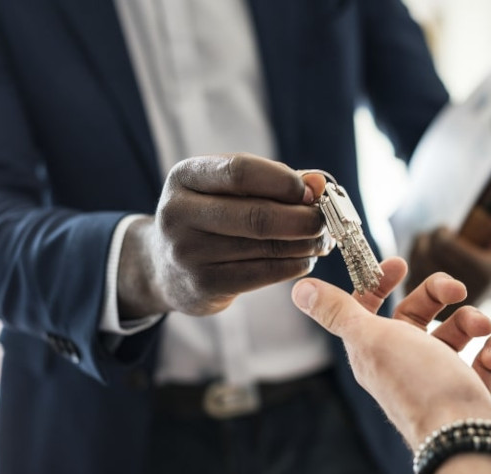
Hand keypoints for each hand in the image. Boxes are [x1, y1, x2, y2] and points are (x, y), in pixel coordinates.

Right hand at [118, 154, 331, 317]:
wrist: (164, 267)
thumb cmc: (211, 217)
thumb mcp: (228, 189)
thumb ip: (274, 181)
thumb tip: (318, 183)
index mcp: (185, 176)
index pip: (241, 171)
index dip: (284, 181)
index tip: (312, 191)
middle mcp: (178, 213)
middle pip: (257, 215)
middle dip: (303, 218)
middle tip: (325, 221)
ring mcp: (188, 252)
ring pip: (265, 247)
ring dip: (305, 244)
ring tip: (321, 240)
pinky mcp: (203, 285)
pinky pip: (263, 273)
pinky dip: (294, 265)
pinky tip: (305, 259)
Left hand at [291, 257, 490, 449]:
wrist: (468, 437)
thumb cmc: (420, 385)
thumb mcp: (371, 339)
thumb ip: (338, 312)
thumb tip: (300, 289)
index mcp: (374, 351)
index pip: (368, 308)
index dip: (379, 282)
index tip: (400, 264)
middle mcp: (404, 364)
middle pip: (417, 314)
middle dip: (438, 294)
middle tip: (457, 290)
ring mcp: (440, 378)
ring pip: (456, 333)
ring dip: (471, 320)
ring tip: (482, 327)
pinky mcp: (471, 391)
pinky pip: (485, 358)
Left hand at [406, 190, 490, 316]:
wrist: (488, 289)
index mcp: (484, 274)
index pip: (444, 244)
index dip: (441, 232)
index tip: (446, 229)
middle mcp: (464, 293)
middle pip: (427, 253)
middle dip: (429, 239)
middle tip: (437, 236)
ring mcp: (444, 305)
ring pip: (414, 265)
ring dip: (419, 250)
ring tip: (431, 247)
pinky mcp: (429, 312)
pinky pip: (409, 279)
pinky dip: (412, 266)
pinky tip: (423, 261)